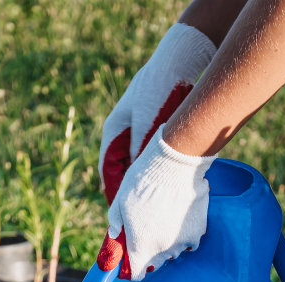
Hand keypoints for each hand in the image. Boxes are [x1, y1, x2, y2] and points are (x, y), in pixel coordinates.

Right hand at [99, 23, 215, 201]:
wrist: (177, 64)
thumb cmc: (158, 92)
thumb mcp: (147, 126)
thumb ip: (140, 151)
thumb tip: (136, 178)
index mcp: (114, 131)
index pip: (108, 169)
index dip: (114, 192)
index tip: (119, 211)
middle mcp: (122, 133)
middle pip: (121, 170)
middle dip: (128, 191)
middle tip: (136, 213)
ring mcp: (137, 131)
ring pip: (136, 165)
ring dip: (141, 182)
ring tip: (150, 203)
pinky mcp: (152, 130)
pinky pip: (149, 157)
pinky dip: (153, 169)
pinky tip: (163, 182)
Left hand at [104, 126, 213, 278]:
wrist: (174, 166)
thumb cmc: (142, 182)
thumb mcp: (119, 201)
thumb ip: (115, 224)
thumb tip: (114, 236)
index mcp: (140, 246)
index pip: (136, 274)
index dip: (132, 270)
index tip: (131, 260)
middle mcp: (162, 250)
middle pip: (154, 263)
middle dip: (149, 253)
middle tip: (147, 233)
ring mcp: (181, 242)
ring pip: (172, 252)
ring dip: (167, 244)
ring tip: (164, 222)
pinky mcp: (197, 232)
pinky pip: (189, 243)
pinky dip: (184, 236)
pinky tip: (179, 220)